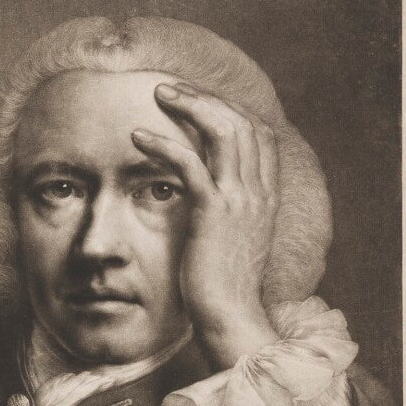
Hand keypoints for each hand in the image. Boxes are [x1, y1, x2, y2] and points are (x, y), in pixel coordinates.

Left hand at [132, 82, 279, 368]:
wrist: (230, 316)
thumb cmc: (225, 283)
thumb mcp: (235, 239)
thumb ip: (230, 209)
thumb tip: (207, 190)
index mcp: (266, 196)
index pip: (259, 133)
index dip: (230, 109)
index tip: (198, 102)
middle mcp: (258, 191)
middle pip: (241, 121)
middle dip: (206, 97)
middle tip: (170, 89)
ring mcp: (239, 200)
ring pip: (222, 130)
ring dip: (188, 105)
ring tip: (158, 94)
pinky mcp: (213, 213)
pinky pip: (189, 164)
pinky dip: (163, 144)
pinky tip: (138, 137)